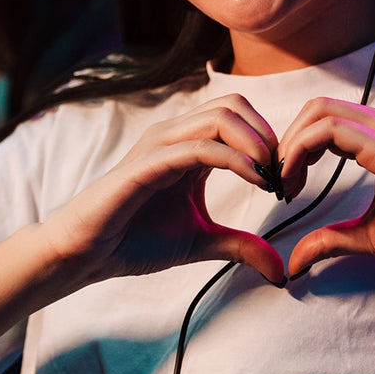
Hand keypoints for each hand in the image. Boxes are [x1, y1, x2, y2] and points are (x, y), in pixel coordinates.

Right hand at [37, 94, 287, 291]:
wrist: (87, 254)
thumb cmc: (134, 240)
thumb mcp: (202, 242)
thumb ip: (240, 245)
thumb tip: (280, 269)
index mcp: (189, 147)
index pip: (239, 117)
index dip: (271, 142)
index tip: (287, 180)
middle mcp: (175, 137)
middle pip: (234, 104)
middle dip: (268, 134)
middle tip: (284, 173)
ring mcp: (160, 146)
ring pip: (220, 115)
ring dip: (256, 141)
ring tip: (272, 175)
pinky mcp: (147, 164)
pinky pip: (198, 147)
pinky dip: (235, 158)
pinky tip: (257, 179)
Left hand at [277, 97, 374, 280]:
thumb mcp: (367, 235)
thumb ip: (331, 238)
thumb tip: (296, 259)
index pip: (328, 120)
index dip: (297, 147)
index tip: (285, 186)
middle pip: (320, 108)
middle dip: (288, 141)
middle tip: (278, 182)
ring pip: (322, 112)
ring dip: (291, 145)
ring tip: (284, 183)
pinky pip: (333, 131)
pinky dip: (302, 150)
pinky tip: (294, 180)